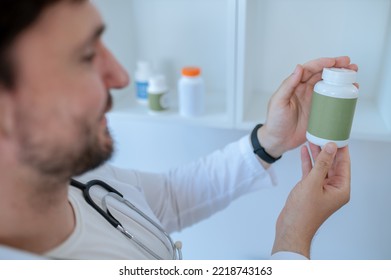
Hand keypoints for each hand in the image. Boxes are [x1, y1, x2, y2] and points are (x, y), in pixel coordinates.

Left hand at [259, 56, 357, 157]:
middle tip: (349, 64)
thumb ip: (288, 85)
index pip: (310, 69)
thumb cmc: (275, 121)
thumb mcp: (278, 101)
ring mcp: (314, 101)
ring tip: (354, 75)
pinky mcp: (320, 112)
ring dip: (342, 79)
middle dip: (337, 67)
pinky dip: (342, 95)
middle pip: (323, 74)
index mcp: (295, 85)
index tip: (334, 61)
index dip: (323, 63)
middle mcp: (305, 90)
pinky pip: (333, 101)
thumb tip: (299, 68)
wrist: (279, 141)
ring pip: (330, 86)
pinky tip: (351, 92)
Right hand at [271, 142, 350, 258]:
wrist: (291, 227)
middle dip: (327, 150)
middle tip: (323, 135)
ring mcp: (321, 189)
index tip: (337, 136)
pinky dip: (308, 162)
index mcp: (341, 189)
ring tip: (313, 139)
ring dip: (317, 154)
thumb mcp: (313, 183)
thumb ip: (322, 164)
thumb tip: (331, 148)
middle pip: (333, 164)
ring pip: (321, 167)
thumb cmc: (303, 212)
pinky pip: (312, 172)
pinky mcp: (310, 189)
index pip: (344, 164)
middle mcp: (333, 189)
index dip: (341, 149)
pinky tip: (305, 152)